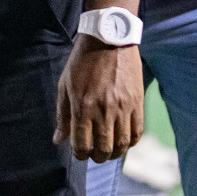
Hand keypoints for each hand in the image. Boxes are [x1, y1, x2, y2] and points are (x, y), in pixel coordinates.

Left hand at [53, 36, 144, 162]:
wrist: (108, 40)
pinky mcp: (138, 103)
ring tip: (108, 151)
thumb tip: (58, 140)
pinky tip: (123, 141)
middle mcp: (104, 110)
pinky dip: (131, 142)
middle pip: (104, 149)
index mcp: (82, 106)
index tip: (79, 153)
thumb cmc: (82, 62)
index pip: (82, 144)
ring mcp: (123, 108)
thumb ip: (63, 115)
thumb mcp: (65, 85)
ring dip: (114, 153)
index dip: (80, 154)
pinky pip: (137, 132)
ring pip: (122, 144)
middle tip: (94, 155)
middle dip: (97, 157)